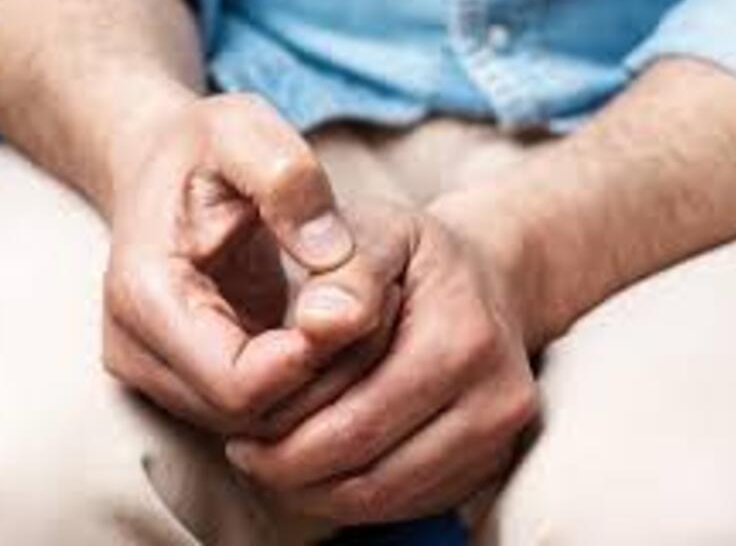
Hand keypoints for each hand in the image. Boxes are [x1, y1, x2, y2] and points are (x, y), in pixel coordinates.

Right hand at [102, 93, 378, 433]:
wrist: (158, 167)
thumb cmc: (203, 147)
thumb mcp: (246, 129)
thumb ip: (287, 179)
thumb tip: (332, 258)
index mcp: (145, 295)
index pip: (238, 384)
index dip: (310, 360)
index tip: (358, 304)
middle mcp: (135, 351)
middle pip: (249, 417)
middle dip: (321, 377)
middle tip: (372, 308)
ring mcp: (154, 374)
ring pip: (255, 426)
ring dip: (316, 386)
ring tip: (353, 314)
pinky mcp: (181, 382)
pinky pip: (255, 413)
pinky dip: (301, 385)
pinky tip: (330, 332)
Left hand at [226, 202, 538, 522]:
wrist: (485, 274)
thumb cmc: (411, 255)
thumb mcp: (375, 232)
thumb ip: (345, 273)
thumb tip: (316, 324)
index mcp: (463, 341)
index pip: (356, 423)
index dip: (284, 438)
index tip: (236, 430)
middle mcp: (496, 399)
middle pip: (370, 475)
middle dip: (292, 475)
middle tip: (243, 456)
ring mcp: (500, 438)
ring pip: (387, 500)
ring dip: (318, 495)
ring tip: (270, 465)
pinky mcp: (493, 462)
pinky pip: (411, 504)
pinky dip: (354, 498)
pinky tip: (316, 468)